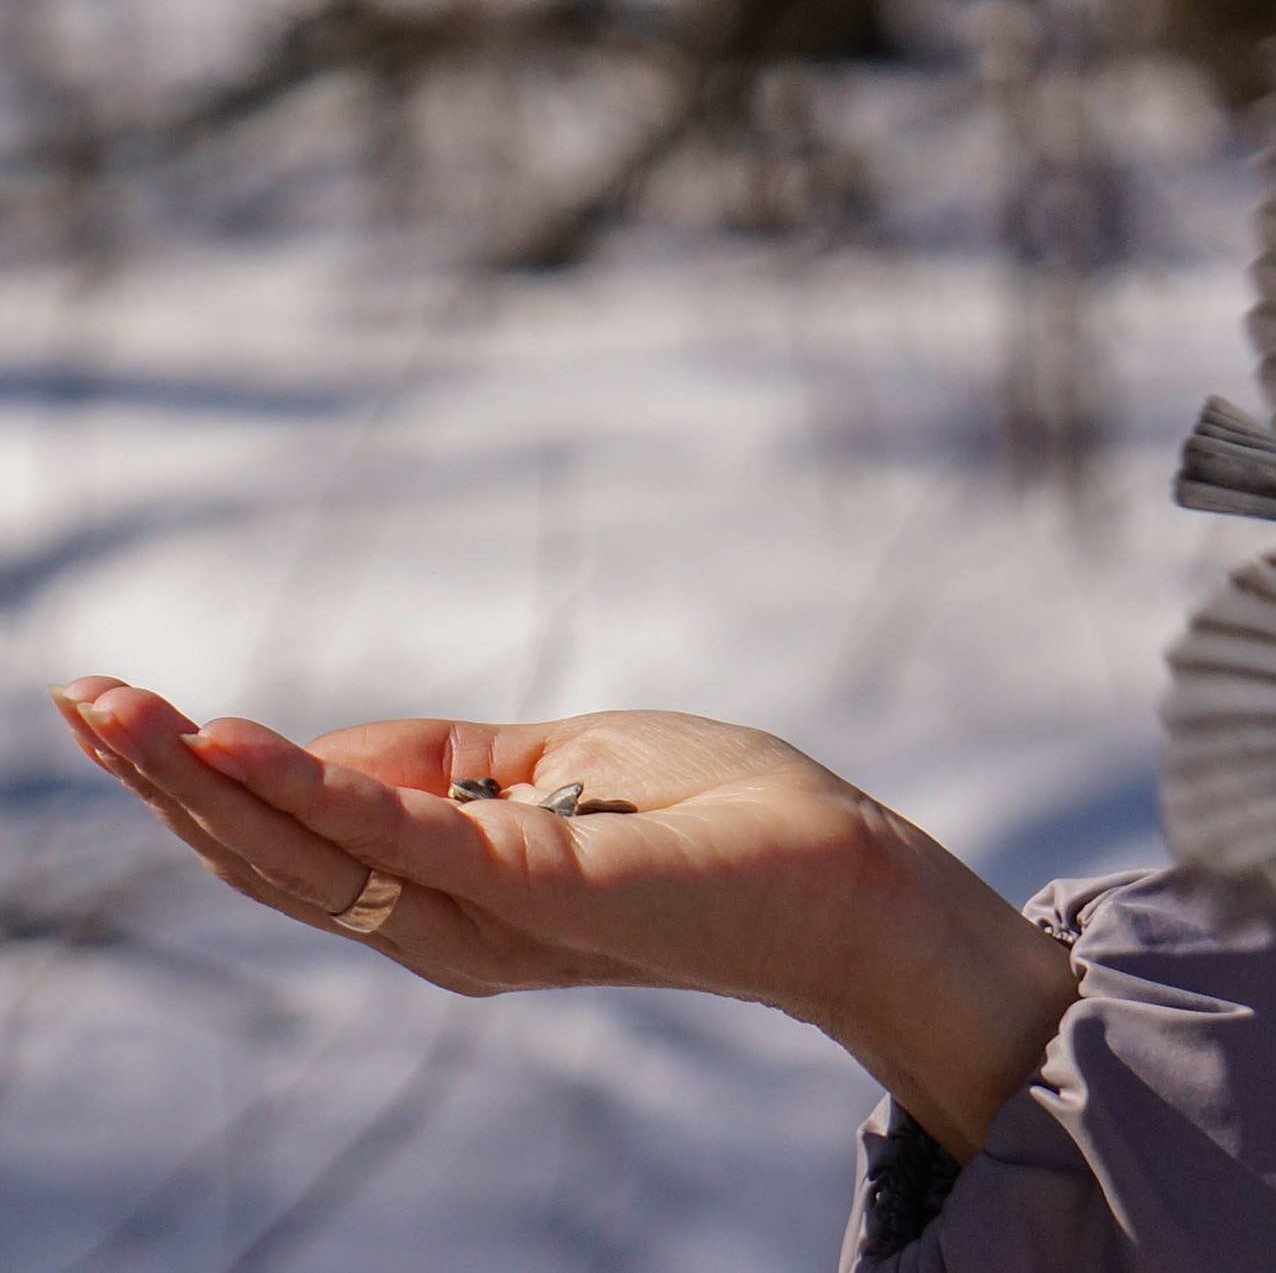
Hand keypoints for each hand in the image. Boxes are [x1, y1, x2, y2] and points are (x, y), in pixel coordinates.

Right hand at [52, 678, 1076, 1158]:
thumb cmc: (726, 814)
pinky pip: (404, 837)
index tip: (131, 703)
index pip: (309, 834)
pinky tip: (229, 743)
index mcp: (460, 886)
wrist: (853, 882)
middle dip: (171, 780)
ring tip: (112, 711)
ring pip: (314, 856)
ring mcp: (495, 912)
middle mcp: (455, 921)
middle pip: (281, 854)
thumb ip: (449, 765)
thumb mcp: (566, 764)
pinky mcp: (544, 886)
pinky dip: (311, 789)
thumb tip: (324, 748)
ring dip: (202, 781)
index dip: (222, 772)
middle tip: (79, 698)